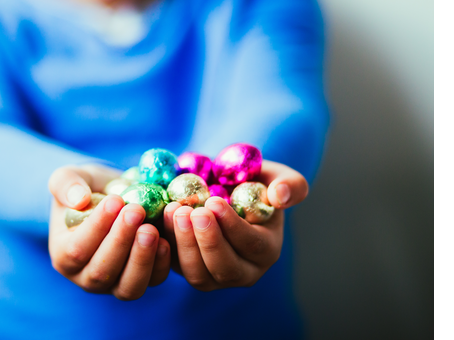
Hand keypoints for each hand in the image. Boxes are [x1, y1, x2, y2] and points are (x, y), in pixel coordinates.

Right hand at [48, 164, 170, 299]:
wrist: (114, 196)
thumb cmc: (87, 188)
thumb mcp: (68, 177)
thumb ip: (66, 184)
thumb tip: (78, 199)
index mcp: (63, 255)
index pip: (76, 250)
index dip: (96, 228)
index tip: (114, 201)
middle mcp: (86, 277)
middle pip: (102, 273)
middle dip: (121, 241)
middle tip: (136, 210)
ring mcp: (115, 284)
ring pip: (128, 287)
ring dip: (141, 258)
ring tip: (151, 228)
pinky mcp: (142, 279)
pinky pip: (153, 281)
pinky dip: (161, 264)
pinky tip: (165, 240)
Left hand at [162, 160, 307, 290]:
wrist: (223, 190)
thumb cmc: (254, 183)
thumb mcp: (277, 177)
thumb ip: (290, 184)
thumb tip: (280, 196)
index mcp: (267, 250)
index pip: (252, 245)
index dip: (232, 226)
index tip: (214, 202)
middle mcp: (243, 271)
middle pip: (224, 268)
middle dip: (206, 241)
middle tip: (190, 211)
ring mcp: (214, 277)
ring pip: (198, 274)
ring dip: (183, 244)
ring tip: (175, 210)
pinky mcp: (188, 271)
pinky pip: (175, 267)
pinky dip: (168, 245)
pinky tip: (162, 218)